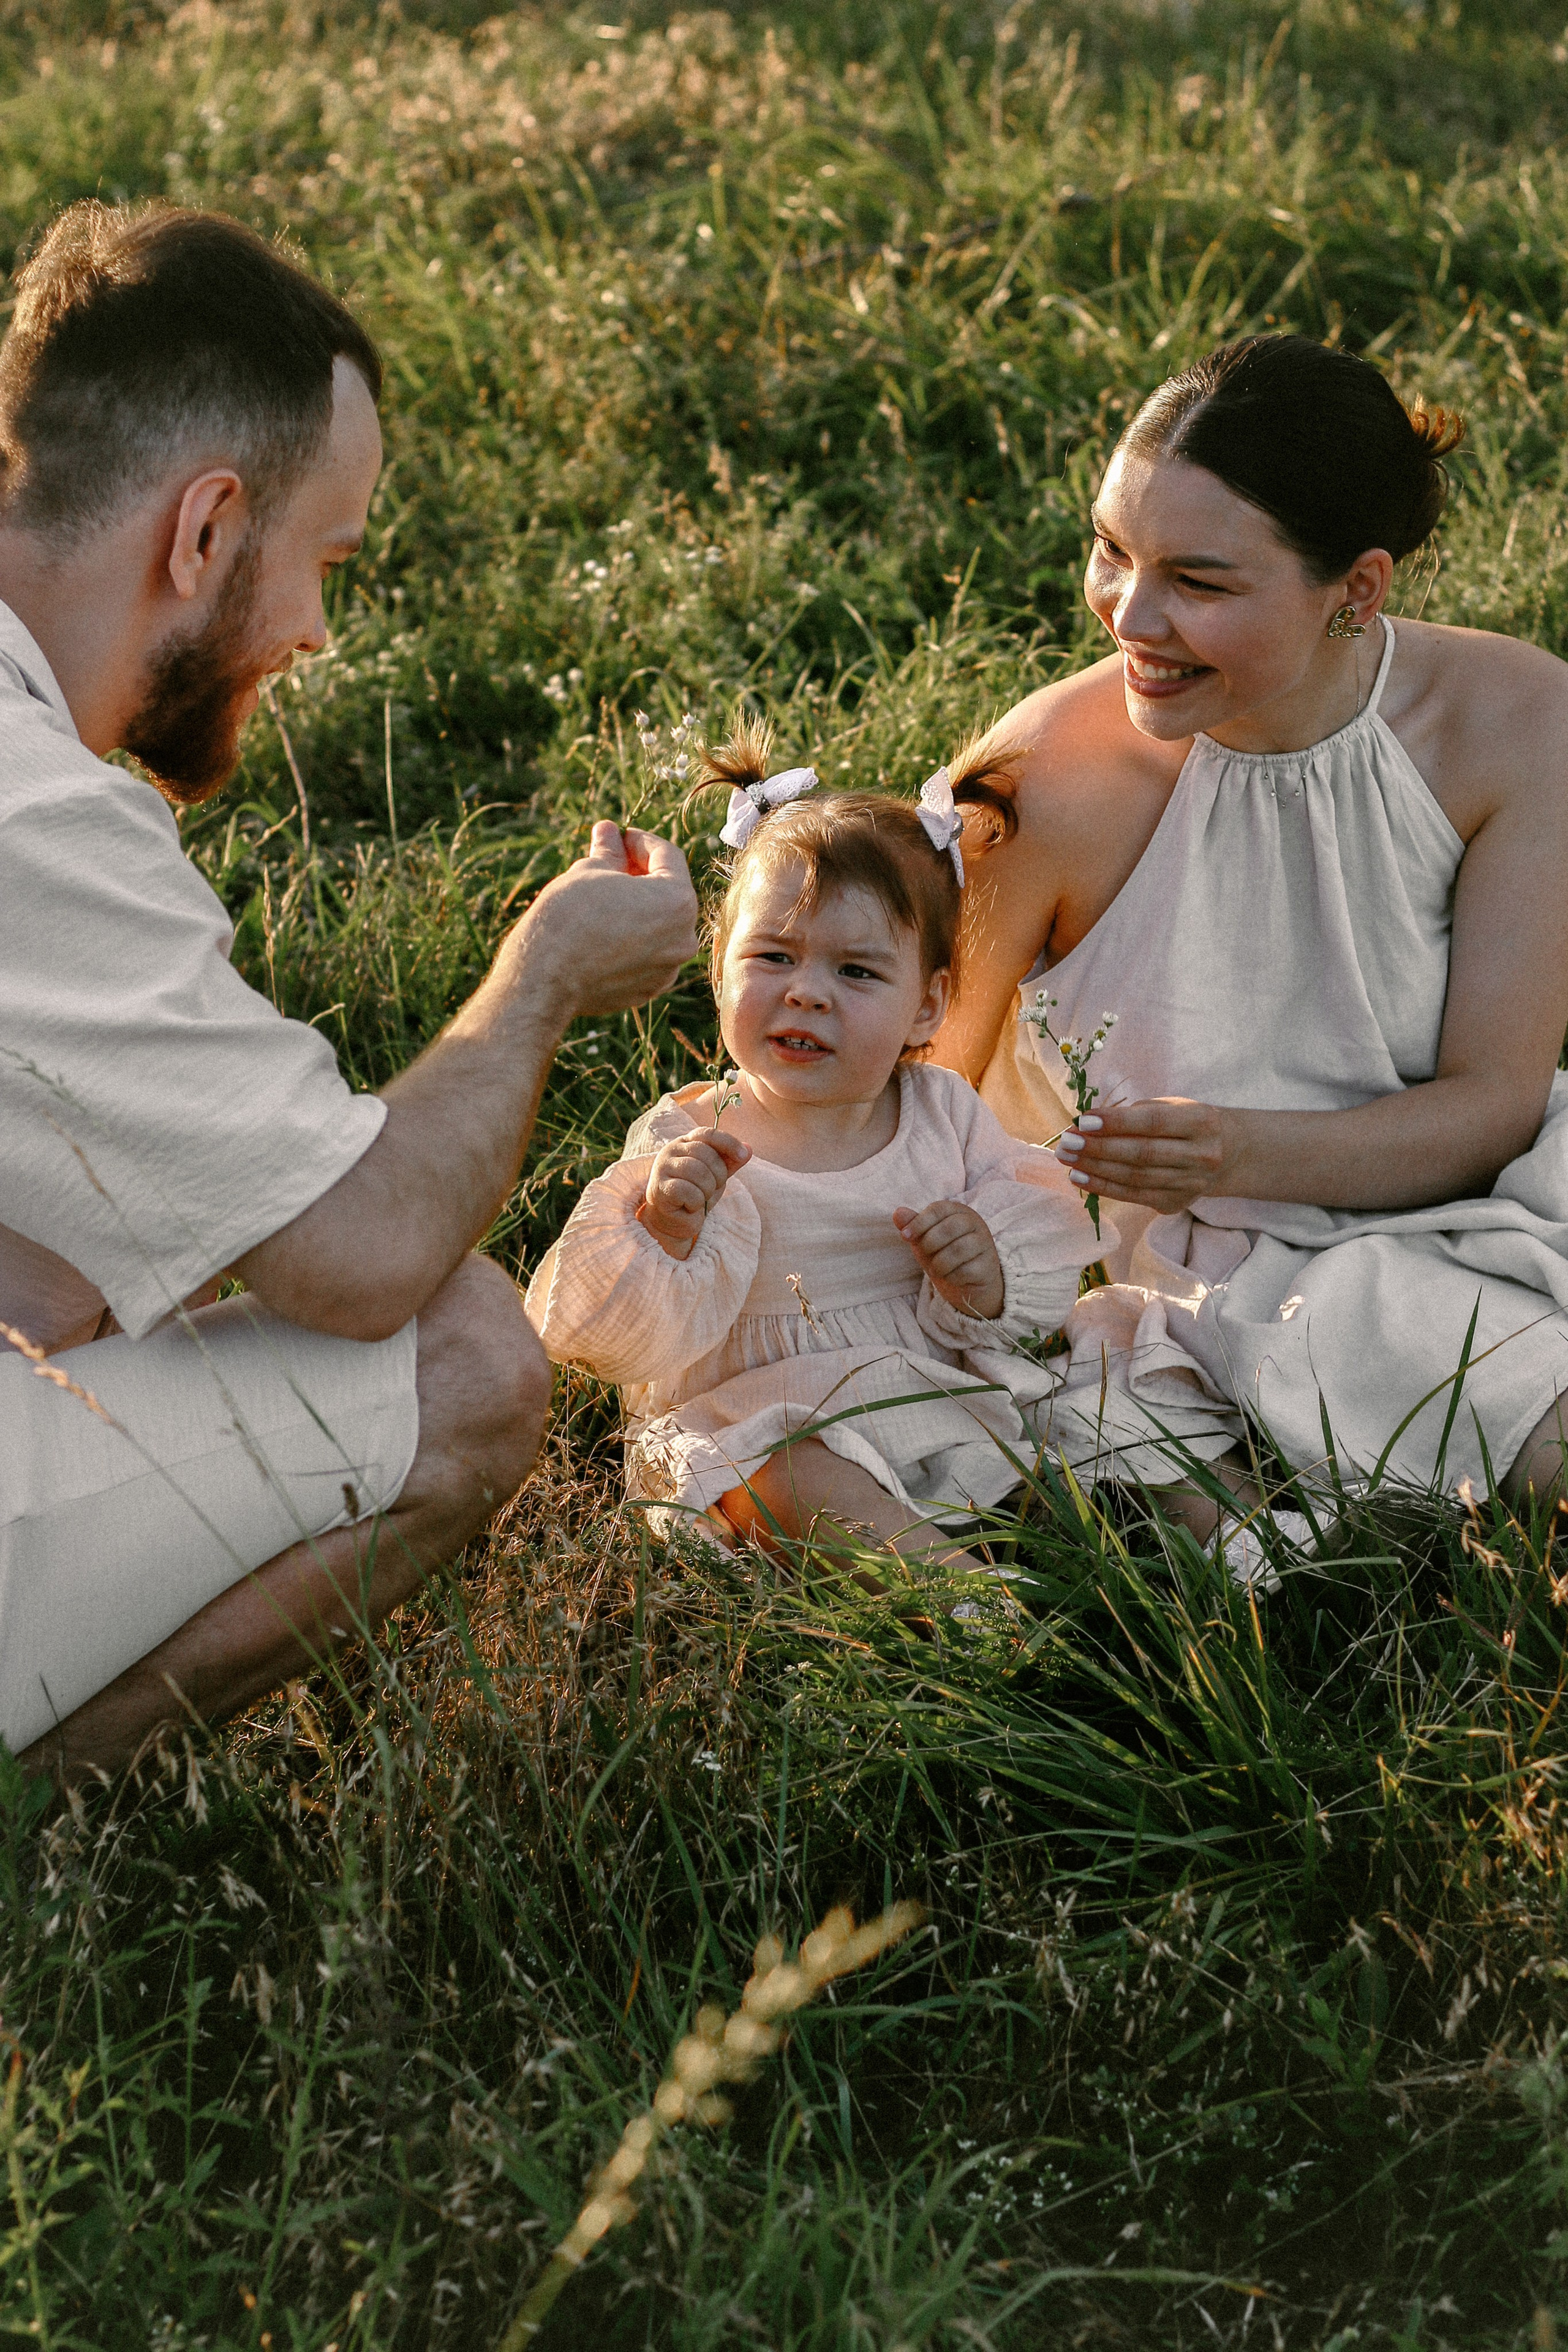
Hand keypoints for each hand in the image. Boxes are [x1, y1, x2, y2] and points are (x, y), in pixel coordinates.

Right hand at [514, 822, 698, 1015]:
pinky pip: (646, 955)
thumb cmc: (568, 919)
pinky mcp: (648, 990)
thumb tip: (609, 832)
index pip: (667, 856)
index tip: (617, 837)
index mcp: (677, 901)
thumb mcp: (588, 872)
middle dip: (639, 874)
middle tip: (608, 862)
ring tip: (601, 898)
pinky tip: (602, 932)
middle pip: (666, 893)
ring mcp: (668, 969)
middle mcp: (682, 939)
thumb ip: (609, 852)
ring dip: (636, 908)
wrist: (544, 979)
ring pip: (657, 927)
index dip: (639, 841)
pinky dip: (630, 939)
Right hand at [639, 1131, 751, 1259]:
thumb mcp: (716, 1176)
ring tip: (701, 1198)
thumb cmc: (695, 1194)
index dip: (728, 1142)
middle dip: (718, 1174)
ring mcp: (662, 1168)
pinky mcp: (659, 1187)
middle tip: (713, 1189)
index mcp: (685, 1143)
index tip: (743, 1155)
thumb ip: (730, 1162)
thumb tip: (749, 1148)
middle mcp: (670, 1151)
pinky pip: (688, 1191)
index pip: (707, 1133)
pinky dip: (696, 1202)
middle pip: (705, 1153)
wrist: (674, 1221)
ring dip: (707, 1190)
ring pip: (697, 1171)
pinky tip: (690, 1207)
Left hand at [893, 1199, 1004, 1320]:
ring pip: (958, 1250)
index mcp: (959, 1211)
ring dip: (939, 1263)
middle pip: (949, 1227)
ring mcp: (985, 1244)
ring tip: (935, 1269)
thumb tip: (897, 1213)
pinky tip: (951, 1276)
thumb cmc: (943, 1254)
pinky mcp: (988, 1265)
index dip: (919, 1222)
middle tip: (924, 1255)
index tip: (905, 1236)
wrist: (966, 1283)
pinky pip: (966, 1270)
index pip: (938, 1209)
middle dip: (929, 1243)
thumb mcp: (924, 1239)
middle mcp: (975, 1223)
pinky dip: (951, 1276)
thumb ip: (912, 1225)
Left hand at [1055, 1097, 1237, 1211]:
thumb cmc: (1189, 1123)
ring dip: (1094, 1169)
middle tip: (1066, 1142)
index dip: (1116, 1123)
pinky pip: (1134, 1196)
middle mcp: (1201, 1155)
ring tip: (1067, 1159)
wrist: (1229, 1154)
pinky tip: (1080, 1177)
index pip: (1154, 1123)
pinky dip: (1104, 1187)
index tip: (1082, 1121)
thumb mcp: (1173, 1107)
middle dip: (1098, 1148)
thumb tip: (1089, 1124)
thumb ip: (1137, 1113)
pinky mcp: (1177, 1203)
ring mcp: (1190, 1184)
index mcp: (1202, 1122)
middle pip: (1142, 1154)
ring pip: (1135, 1179)